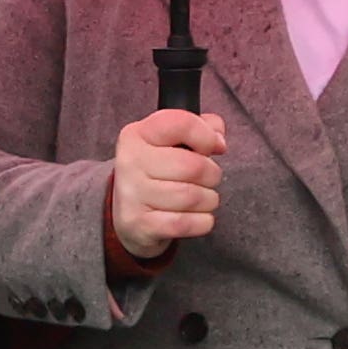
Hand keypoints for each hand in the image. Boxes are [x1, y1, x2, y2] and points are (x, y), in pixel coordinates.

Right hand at [105, 105, 223, 268]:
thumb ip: (200, 127)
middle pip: (194, 166)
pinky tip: (196, 217)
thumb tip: (218, 140)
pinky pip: (186, 223)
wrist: (129, 217)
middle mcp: (130, 162)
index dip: (206, 136)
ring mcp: (133, 195)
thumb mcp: (170, 142)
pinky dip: (202, 222)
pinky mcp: (140, 224)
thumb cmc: (157, 175)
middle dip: (212, 174)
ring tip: (201, 199)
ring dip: (208, 200)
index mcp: (137, 135)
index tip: (211, 146)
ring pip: (193, 197)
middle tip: (207, 179)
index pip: (181, 124)